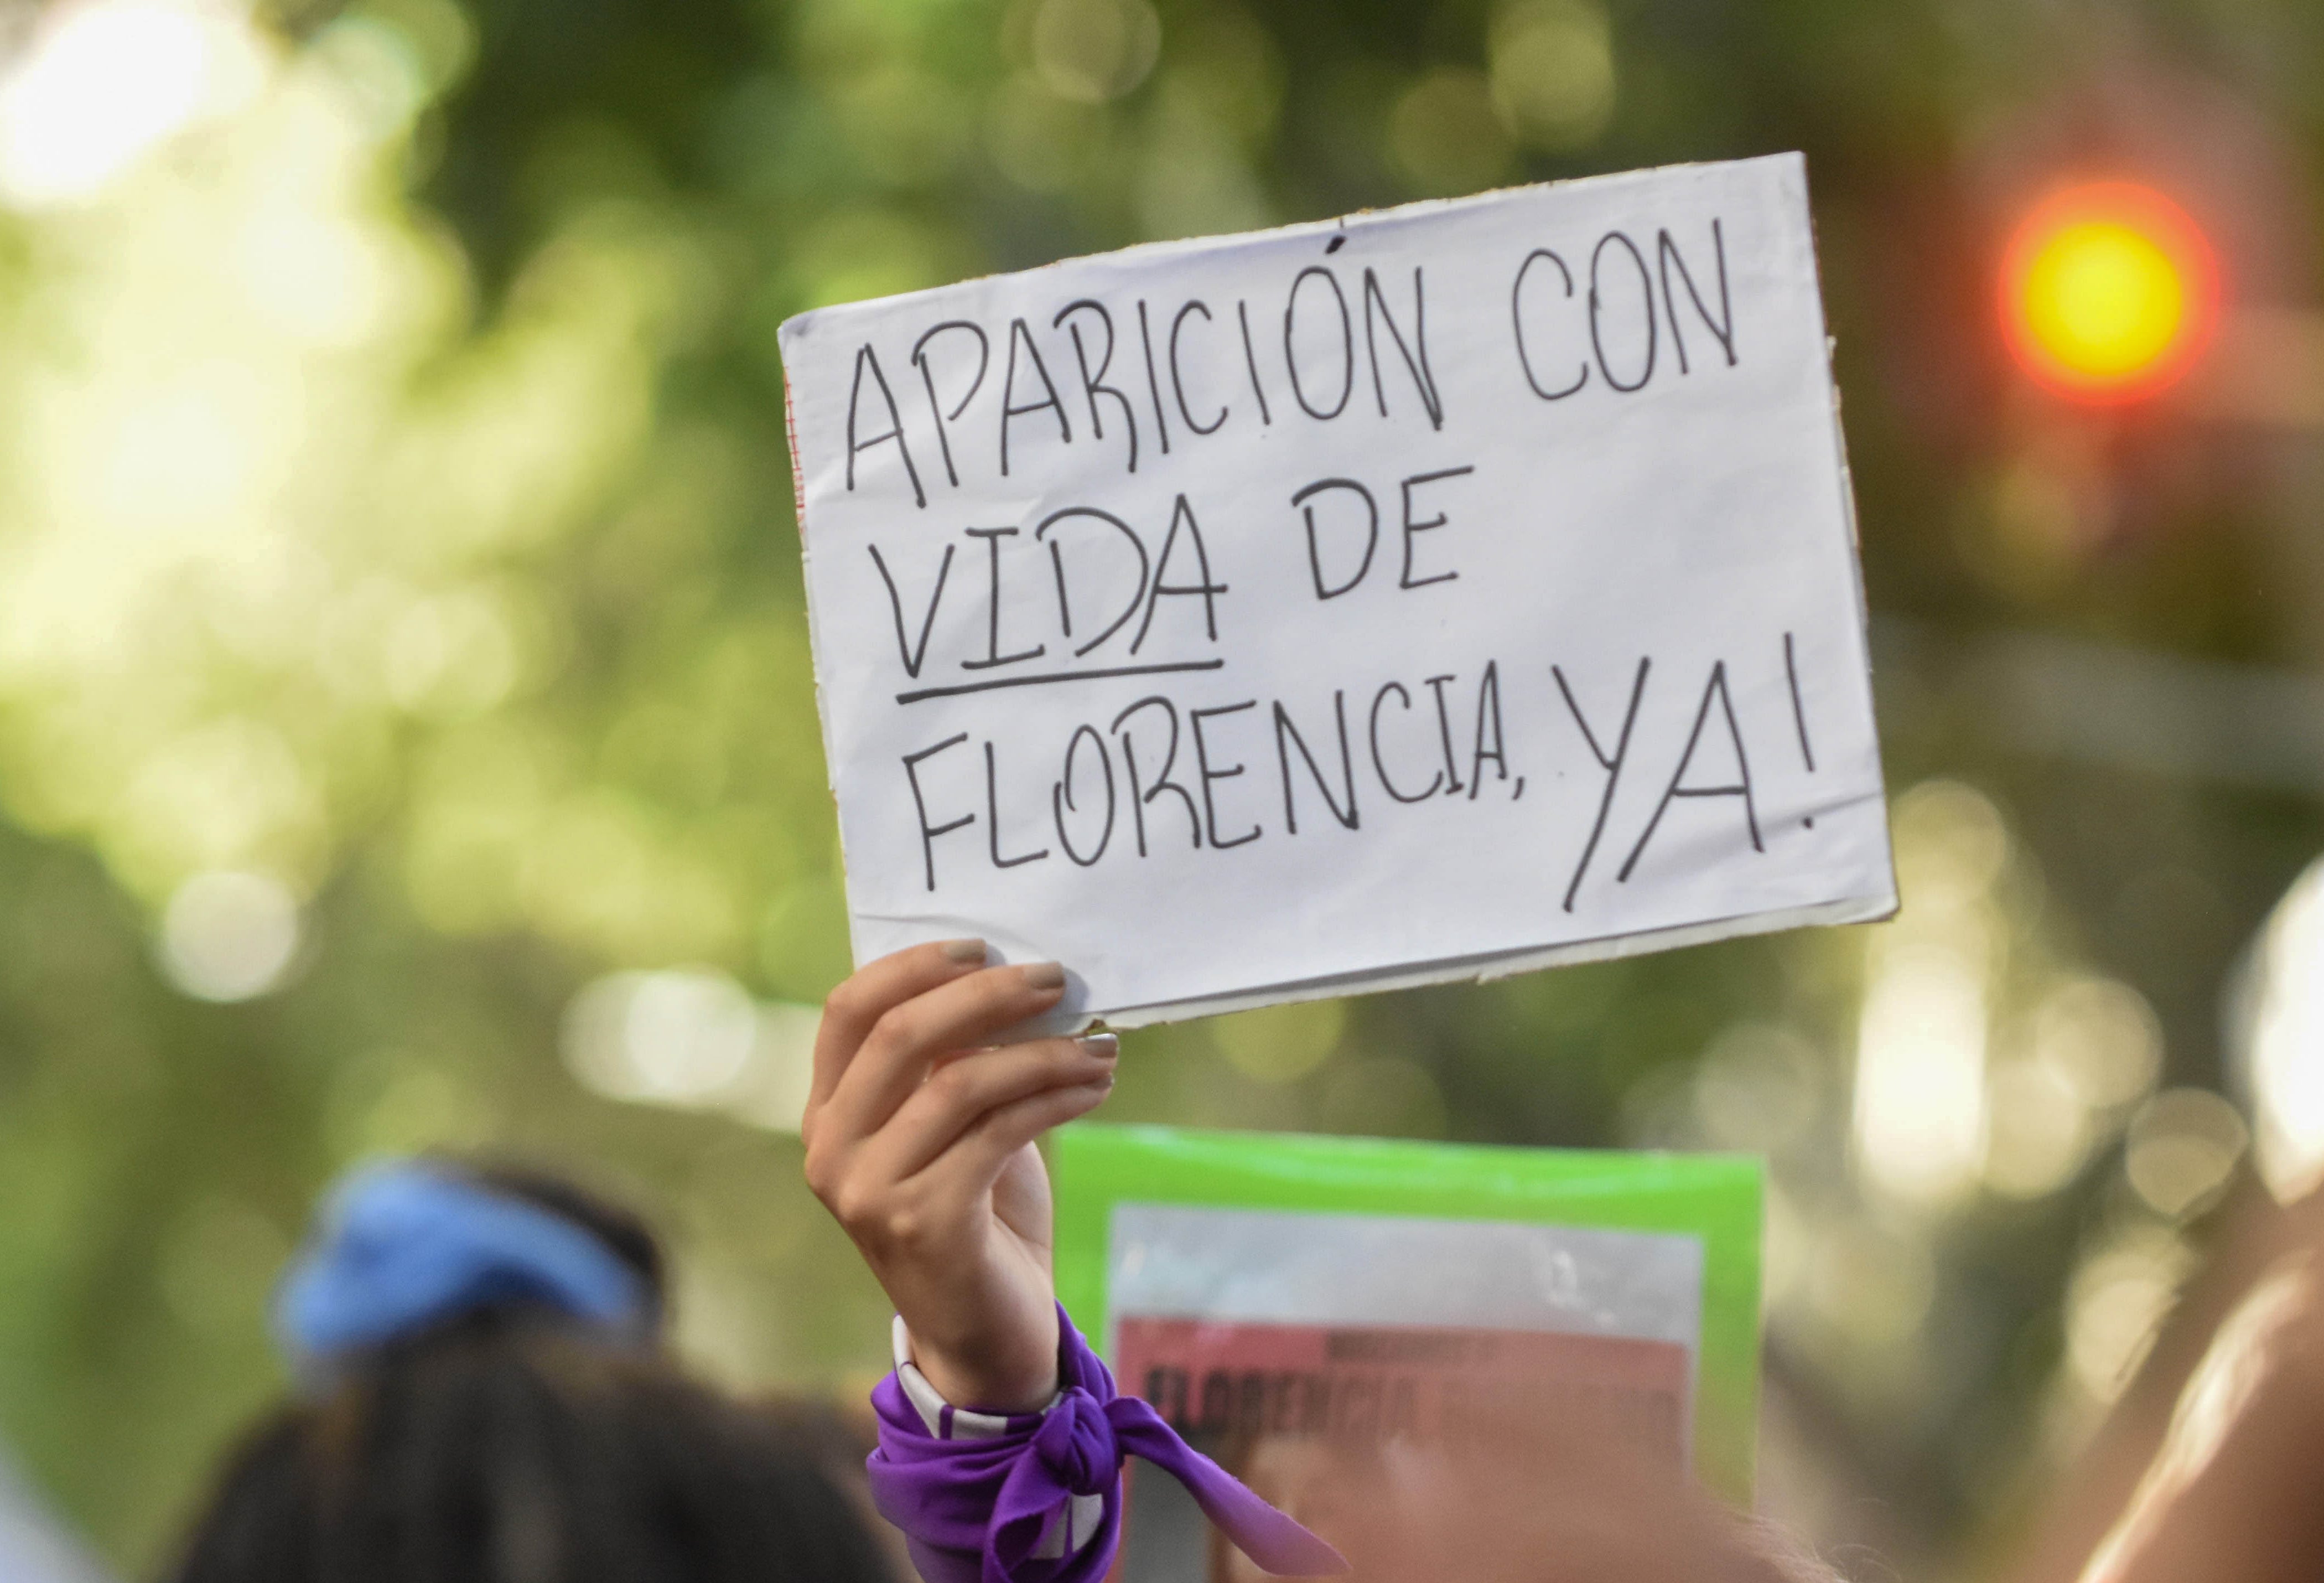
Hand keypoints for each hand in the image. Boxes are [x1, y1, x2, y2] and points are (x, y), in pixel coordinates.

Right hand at [802, 940, 1117, 1411]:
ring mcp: (870, 1191)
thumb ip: (955, 1062)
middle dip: (987, 995)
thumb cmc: (977, 1215)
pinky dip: (1055, 1098)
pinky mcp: (925, 1222)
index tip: (982, 946)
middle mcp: (832, 1150)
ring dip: (1043, 1052)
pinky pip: (999, 1132)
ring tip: (1100, 1045)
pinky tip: (1095, 1087)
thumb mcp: (955, 1128)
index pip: (848, 1011)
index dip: (912, 966)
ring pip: (960, 1081)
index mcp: (829, 1113)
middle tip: (1058, 979)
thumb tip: (1014, 979)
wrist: (986, 1336)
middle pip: (901, 1034)